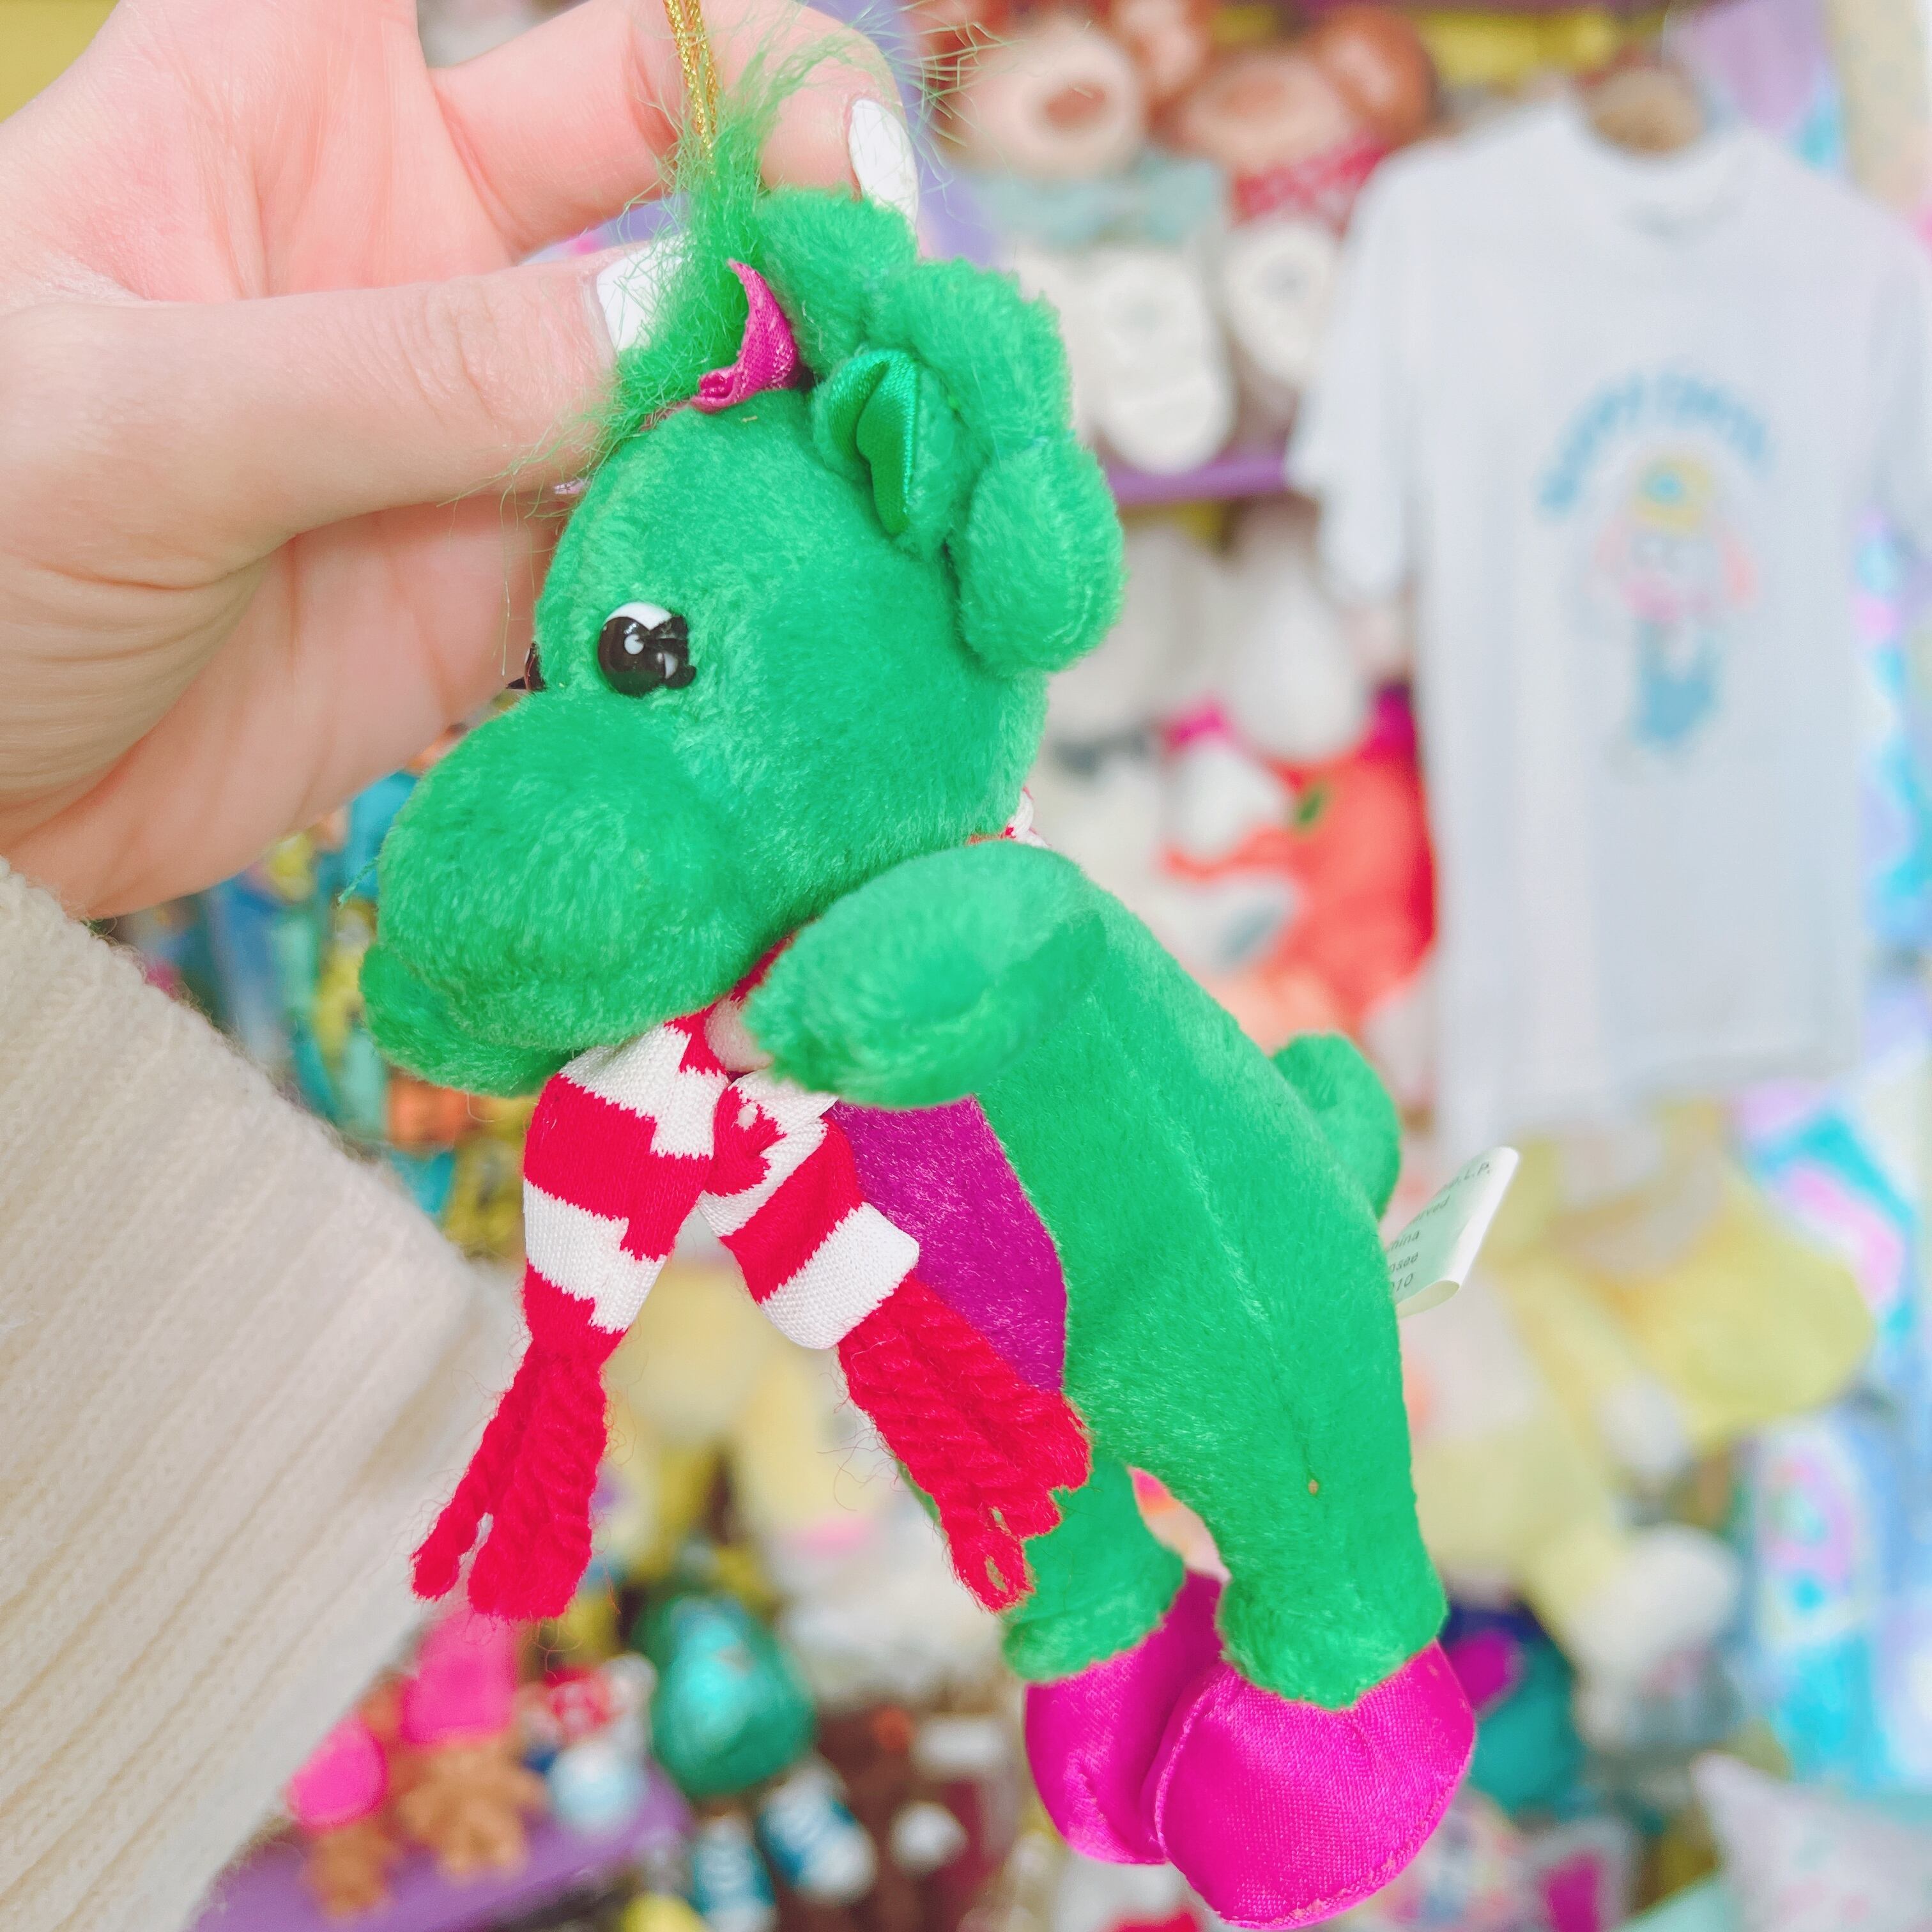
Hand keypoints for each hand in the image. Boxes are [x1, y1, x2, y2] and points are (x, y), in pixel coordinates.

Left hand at [0, 0, 913, 914]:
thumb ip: (416, 368)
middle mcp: (410, 250)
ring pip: (693, 377)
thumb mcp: (147, 417)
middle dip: (791, 192)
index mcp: (286, 105)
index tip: (790, 119)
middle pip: (659, 158)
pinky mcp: (504, 593)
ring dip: (803, 404)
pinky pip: (665, 558)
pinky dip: (754, 573)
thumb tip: (689, 317)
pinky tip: (835, 589)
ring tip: (912, 455)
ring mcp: (472, 432)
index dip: (687, 20)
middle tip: (885, 282)